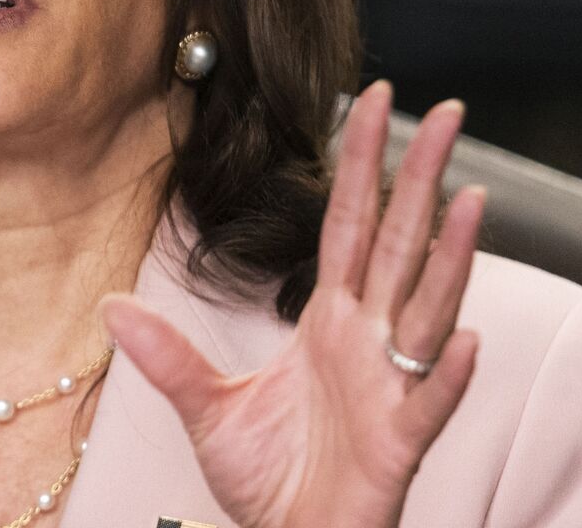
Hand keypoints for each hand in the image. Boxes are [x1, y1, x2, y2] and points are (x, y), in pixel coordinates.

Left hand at [102, 80, 483, 527]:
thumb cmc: (271, 482)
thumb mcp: (207, 410)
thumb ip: (168, 357)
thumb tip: (109, 305)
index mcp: (330, 324)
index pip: (351, 227)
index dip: (363, 165)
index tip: (375, 99)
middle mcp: (370, 343)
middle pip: (401, 244)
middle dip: (422, 178)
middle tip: (447, 110)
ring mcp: (391, 388)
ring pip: (429, 310)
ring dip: (451, 258)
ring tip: (471, 199)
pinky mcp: (399, 443)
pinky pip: (429, 403)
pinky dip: (448, 374)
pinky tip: (469, 340)